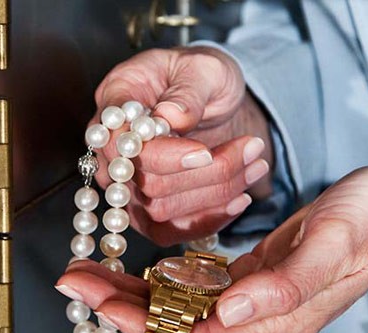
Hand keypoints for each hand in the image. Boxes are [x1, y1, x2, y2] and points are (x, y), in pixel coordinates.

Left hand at [56, 166, 367, 332]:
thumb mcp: (332, 244)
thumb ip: (284, 286)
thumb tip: (227, 314)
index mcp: (276, 321)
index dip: (139, 322)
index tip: (96, 300)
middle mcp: (260, 320)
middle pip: (175, 326)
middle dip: (119, 307)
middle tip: (72, 281)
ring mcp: (256, 304)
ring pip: (180, 308)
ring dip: (131, 295)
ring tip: (86, 274)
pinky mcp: (254, 282)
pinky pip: (196, 291)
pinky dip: (159, 281)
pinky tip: (133, 271)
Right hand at [91, 47, 275, 243]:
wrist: (212, 99)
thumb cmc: (201, 76)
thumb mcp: (204, 67)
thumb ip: (188, 90)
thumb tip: (170, 117)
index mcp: (115, 102)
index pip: (123, 142)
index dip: (164, 155)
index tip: (206, 151)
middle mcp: (111, 148)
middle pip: (145, 181)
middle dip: (206, 173)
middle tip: (252, 148)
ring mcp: (124, 183)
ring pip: (159, 209)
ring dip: (216, 193)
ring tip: (256, 164)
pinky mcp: (143, 210)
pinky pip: (167, 231)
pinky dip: (208, 220)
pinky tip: (240, 199)